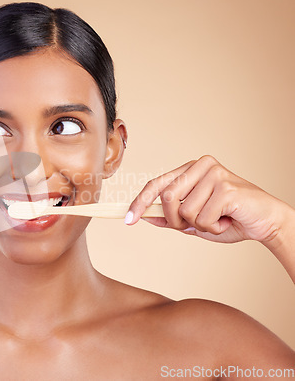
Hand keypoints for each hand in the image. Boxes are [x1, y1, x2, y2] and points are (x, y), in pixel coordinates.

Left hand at [126, 155, 291, 246]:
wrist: (266, 222)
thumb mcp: (195, 221)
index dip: (140, 202)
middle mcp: (201, 166)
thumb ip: (171, 218)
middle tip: (195, 226)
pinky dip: (213, 228)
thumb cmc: (230, 218)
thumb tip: (146, 217)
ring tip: (217, 221)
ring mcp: (214, 174)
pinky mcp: (225, 187)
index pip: (157, 184)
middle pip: (166, 197)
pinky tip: (227, 221)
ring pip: (184, 211)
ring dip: (198, 226)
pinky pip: (202, 219)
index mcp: (190, 169)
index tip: (128, 219)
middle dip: (175, 220)